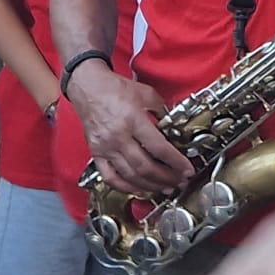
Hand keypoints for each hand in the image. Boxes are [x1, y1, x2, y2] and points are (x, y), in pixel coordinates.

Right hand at [66, 65, 191, 196]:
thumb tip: (172, 124)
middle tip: (179, 181)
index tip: (186, 169)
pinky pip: (110, 177)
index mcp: (132, 120)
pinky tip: (138, 189)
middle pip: (146, 167)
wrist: (88, 86)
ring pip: (130, 176)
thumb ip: (162, 109)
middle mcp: (118, 136)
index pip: (159, 148)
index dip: (176, 162)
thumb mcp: (145, 93)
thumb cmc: (113, 88)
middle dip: (166, 178)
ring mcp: (106, 147)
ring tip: (164, 188)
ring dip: (150, 186)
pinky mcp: (96, 153)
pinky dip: (126, 187)